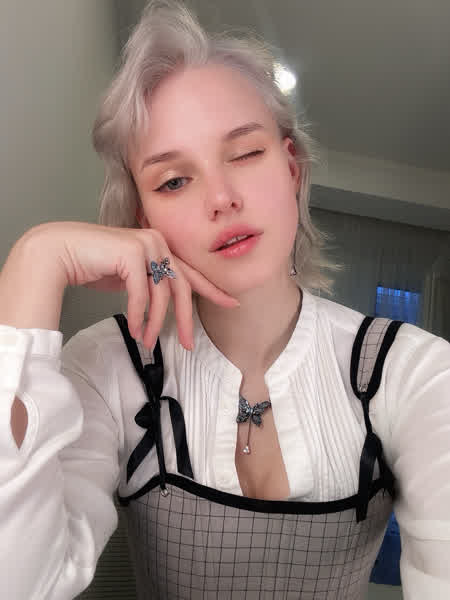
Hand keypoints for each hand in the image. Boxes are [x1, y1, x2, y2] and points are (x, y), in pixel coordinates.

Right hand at [18, 222, 239, 348]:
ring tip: (147, 341)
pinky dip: (139, 315)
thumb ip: (151, 284)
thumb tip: (165, 307)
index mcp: (161, 247)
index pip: (191, 273)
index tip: (230, 303)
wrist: (61, 251)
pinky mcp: (132, 252)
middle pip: (182, 286)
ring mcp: (147, 244)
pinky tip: (135, 329)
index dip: (212, 290)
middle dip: (186, 319)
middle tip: (190, 344)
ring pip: (162, 294)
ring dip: (155, 323)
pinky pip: (142, 293)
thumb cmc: (94, 264)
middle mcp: (158, 242)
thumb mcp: (131, 276)